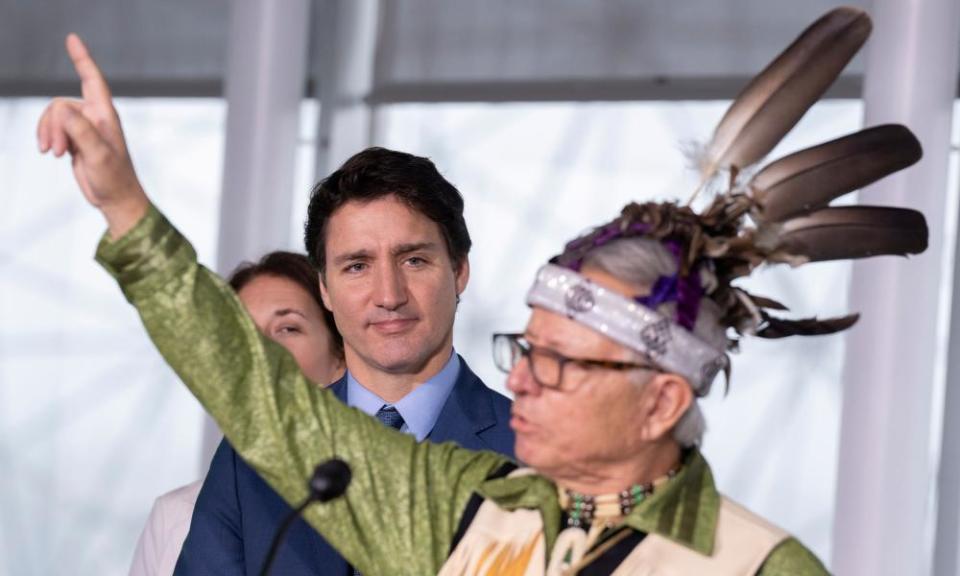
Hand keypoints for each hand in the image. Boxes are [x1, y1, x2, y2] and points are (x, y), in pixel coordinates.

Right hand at [37, 34, 148, 238]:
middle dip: (53, 126)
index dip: (82, 59)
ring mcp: (84, 128)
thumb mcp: (98, 154)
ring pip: (54, 117)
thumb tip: (63, 109)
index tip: (72, 39)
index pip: (92, 80)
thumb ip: (81, 131)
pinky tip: (52, 154)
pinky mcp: (75, 139)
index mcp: (105, 116)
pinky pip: (53, 129)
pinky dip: (48, 139)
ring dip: (49, 134)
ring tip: (55, 155)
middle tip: (57, 152)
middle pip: (60, 105)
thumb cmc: (114, 178)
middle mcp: (95, 117)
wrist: (115, 198)